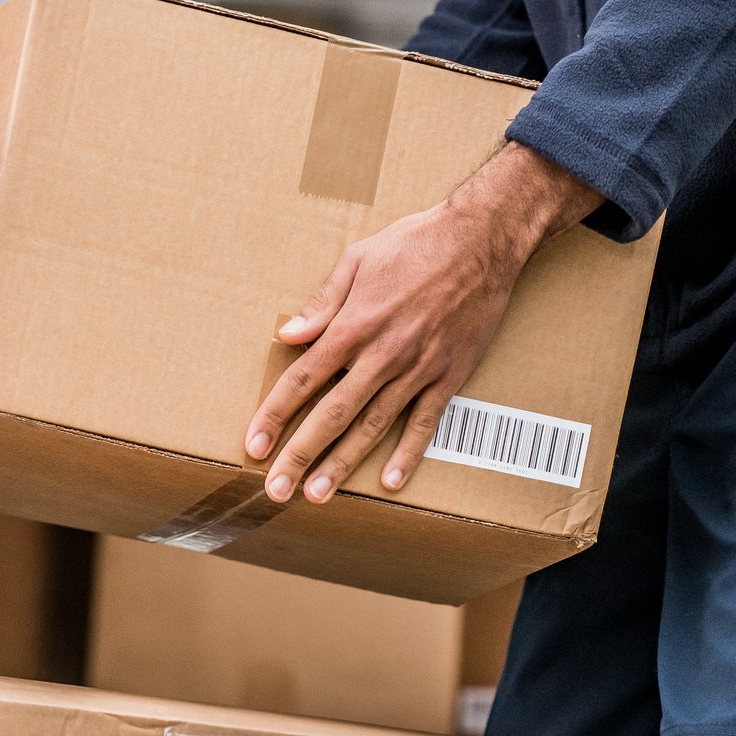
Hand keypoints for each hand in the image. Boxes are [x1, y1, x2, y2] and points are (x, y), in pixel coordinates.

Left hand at [246, 141, 600, 502]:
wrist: (481, 241)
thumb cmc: (415, 243)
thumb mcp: (359, 259)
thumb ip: (322, 303)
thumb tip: (286, 335)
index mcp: (354, 325)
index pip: (303, 379)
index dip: (275, 415)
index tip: (254, 445)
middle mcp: (382, 355)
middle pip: (332, 414)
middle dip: (301, 454)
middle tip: (277, 490)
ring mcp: (417, 370)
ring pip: (373, 426)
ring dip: (343, 463)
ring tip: (318, 494)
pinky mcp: (448, 376)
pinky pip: (425, 423)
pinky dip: (408, 454)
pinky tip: (391, 481)